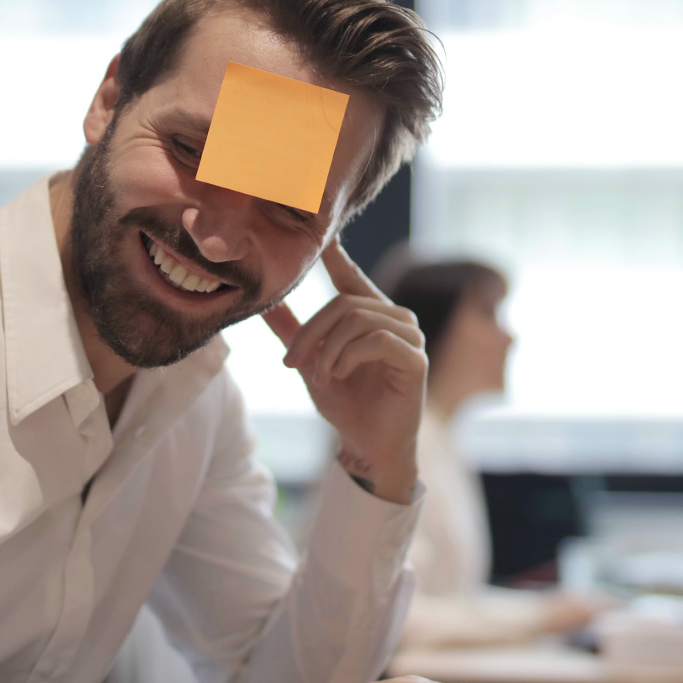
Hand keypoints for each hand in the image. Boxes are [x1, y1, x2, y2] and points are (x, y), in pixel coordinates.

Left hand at [262, 238, 426, 503]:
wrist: (366, 446)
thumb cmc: (344, 403)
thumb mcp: (311, 362)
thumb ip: (292, 331)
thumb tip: (266, 302)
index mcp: (371, 316)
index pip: (352, 278)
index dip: (335, 256)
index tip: (321, 236)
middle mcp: (395, 320)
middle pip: (344, 303)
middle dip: (310, 332)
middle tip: (291, 361)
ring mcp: (410, 338)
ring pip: (358, 319)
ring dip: (327, 349)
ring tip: (318, 376)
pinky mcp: (416, 359)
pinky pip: (376, 340)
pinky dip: (347, 356)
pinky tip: (337, 376)